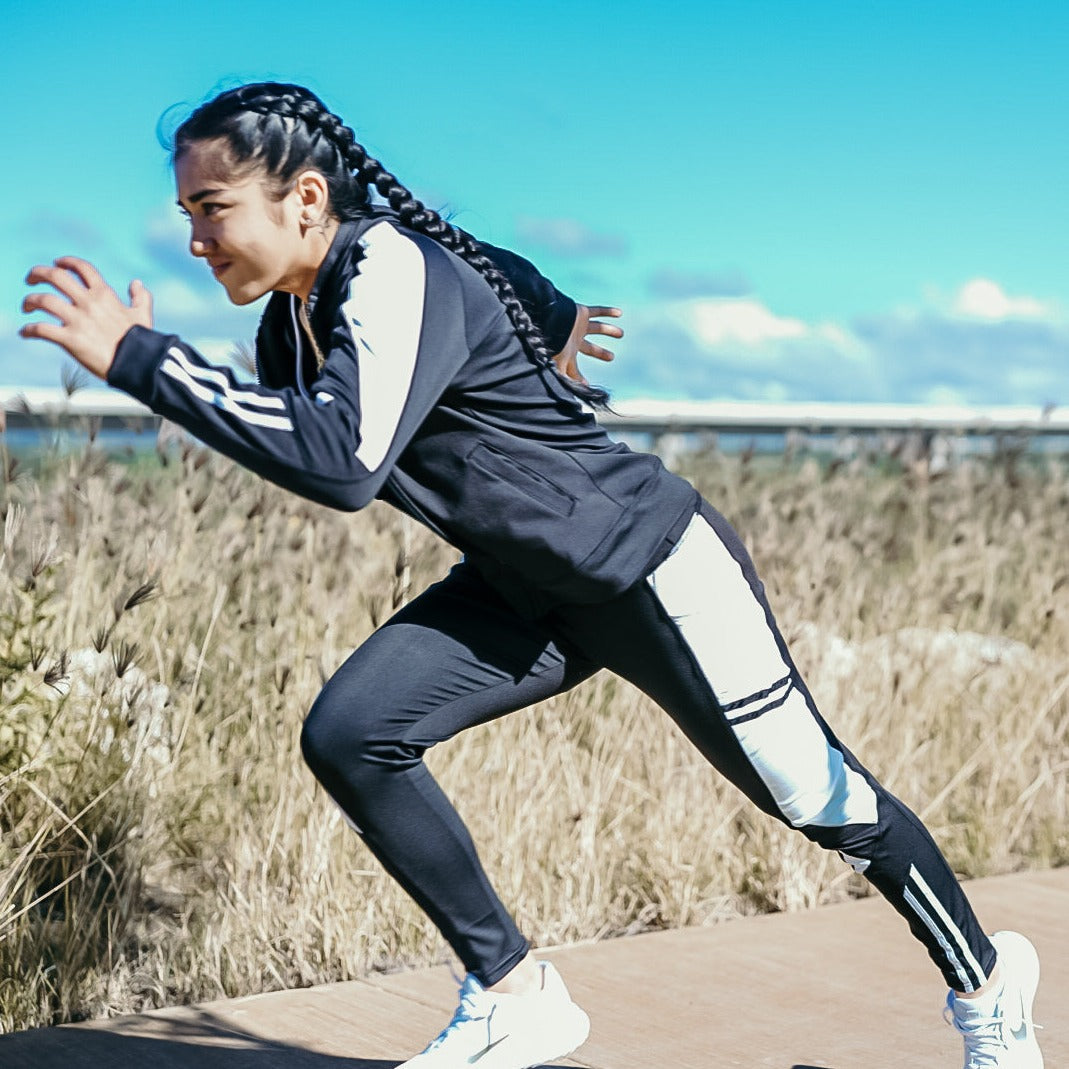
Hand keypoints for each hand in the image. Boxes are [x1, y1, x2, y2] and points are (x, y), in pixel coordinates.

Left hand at [20, 257, 153, 379]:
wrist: (137, 364)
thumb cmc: (142, 342)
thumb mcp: (143, 315)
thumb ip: (141, 297)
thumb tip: (136, 283)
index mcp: (104, 295)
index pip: (82, 268)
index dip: (67, 262)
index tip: (57, 263)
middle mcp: (88, 303)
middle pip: (56, 276)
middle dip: (38, 274)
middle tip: (31, 279)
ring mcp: (78, 321)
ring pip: (43, 300)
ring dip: (30, 301)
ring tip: (27, 307)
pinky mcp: (70, 339)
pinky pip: (42, 329)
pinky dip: (30, 330)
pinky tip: (26, 333)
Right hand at [552, 304, 622, 383]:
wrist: (548, 320)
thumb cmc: (554, 343)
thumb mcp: (560, 365)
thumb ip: (566, 379)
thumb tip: (572, 395)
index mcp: (568, 353)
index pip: (574, 369)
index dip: (579, 379)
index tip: (586, 385)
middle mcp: (574, 340)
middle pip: (590, 348)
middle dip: (601, 353)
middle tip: (611, 357)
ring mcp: (578, 326)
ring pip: (596, 328)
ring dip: (609, 330)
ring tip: (621, 334)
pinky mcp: (581, 313)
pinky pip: (597, 311)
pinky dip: (608, 311)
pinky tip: (619, 313)